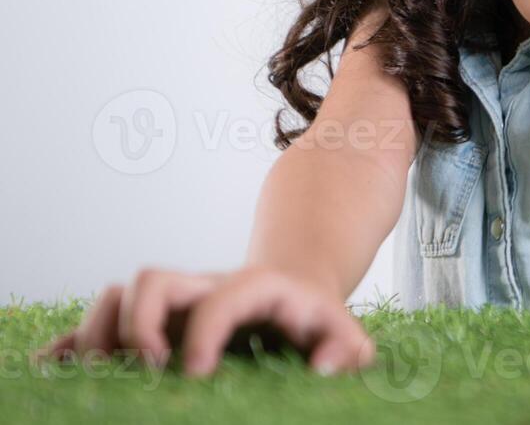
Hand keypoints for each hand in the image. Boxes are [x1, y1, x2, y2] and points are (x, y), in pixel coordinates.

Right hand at [36, 266, 374, 376]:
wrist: (295, 298)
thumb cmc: (318, 325)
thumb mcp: (346, 335)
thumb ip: (348, 349)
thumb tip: (324, 366)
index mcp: (253, 289)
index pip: (222, 296)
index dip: (205, 331)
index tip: (196, 374)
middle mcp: (205, 288)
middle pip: (153, 278)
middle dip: (138, 324)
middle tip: (148, 371)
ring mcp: (174, 305)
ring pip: (119, 296)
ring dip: (97, 334)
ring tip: (100, 378)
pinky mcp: (154, 325)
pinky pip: (101, 324)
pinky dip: (72, 345)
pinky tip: (54, 371)